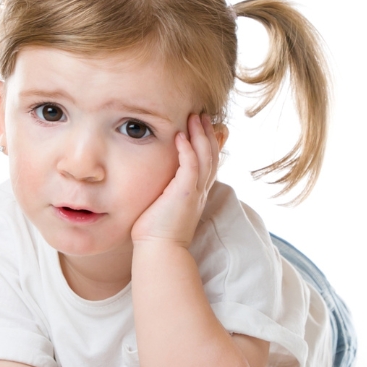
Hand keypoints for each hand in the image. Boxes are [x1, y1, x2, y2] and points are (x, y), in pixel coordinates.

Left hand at [130, 114, 221, 245]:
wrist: (160, 251)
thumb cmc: (156, 234)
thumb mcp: (163, 207)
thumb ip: (164, 192)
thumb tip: (156, 184)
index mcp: (196, 194)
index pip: (207, 163)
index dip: (207, 144)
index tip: (201, 127)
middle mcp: (199, 191)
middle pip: (211, 156)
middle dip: (208, 134)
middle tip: (202, 115)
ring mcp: (194, 192)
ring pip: (205, 157)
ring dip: (200, 136)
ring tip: (195, 117)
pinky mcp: (184, 194)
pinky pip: (190, 166)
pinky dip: (187, 150)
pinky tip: (180, 136)